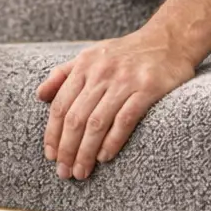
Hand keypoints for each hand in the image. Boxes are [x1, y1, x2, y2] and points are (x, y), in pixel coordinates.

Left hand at [36, 27, 196, 179]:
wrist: (169, 39)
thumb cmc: (127, 52)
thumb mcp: (91, 54)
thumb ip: (64, 73)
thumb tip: (40, 95)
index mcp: (85, 65)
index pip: (61, 106)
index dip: (53, 134)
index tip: (51, 156)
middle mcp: (101, 73)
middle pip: (76, 118)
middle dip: (67, 149)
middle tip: (64, 172)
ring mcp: (125, 81)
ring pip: (97, 123)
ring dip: (86, 152)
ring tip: (81, 171)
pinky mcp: (148, 89)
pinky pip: (125, 119)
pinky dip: (112, 141)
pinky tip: (104, 157)